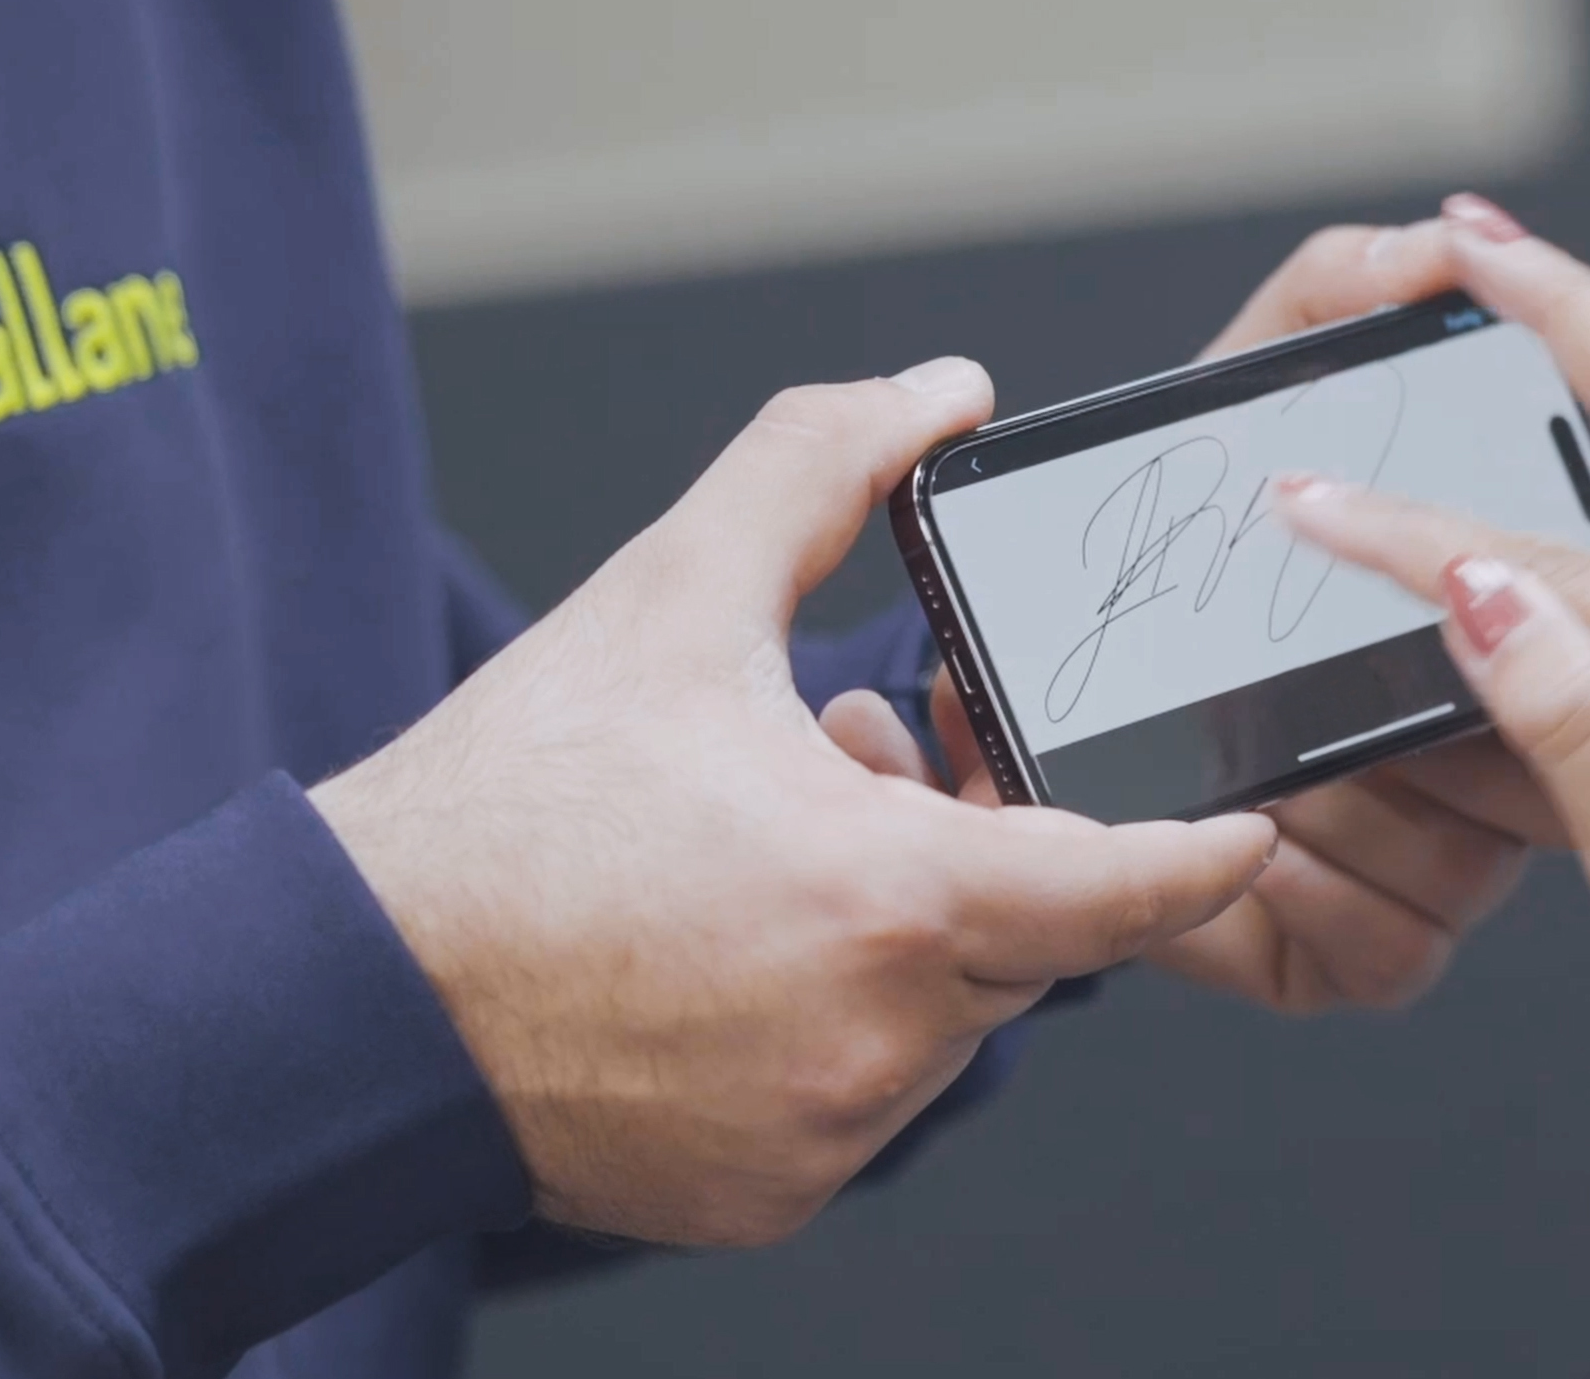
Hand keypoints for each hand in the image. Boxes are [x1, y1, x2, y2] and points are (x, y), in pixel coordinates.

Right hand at [317, 360, 1276, 1245]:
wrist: (341, 996)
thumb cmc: (500, 810)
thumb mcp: (668, 596)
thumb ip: (819, 467)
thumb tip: (943, 392)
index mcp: (887, 901)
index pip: (1126, 889)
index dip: (1201, 848)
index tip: (1247, 820)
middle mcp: (877, 1041)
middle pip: (1021, 937)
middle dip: (978, 849)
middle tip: (858, 762)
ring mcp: (824, 1135)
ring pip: (942, 1018)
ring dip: (902, 937)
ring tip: (769, 848)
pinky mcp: (768, 1197)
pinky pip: (858, 1098)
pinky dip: (829, 1024)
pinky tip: (728, 951)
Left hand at [914, 221, 1552, 1011]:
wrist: (1028, 689)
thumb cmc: (1179, 547)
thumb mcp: (1241, 397)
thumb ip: (1331, 300)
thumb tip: (1438, 242)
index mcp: (1496, 636)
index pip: (1582, 642)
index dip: (1535, 620)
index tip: (1449, 581)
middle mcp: (1491, 764)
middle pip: (1537, 768)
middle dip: (1436, 722)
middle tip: (1338, 674)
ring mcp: (1433, 873)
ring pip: (1461, 865)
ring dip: (1357, 805)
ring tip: (1259, 751)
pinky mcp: (1354, 957)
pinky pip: (1380, 948)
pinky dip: (1308, 893)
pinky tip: (1241, 835)